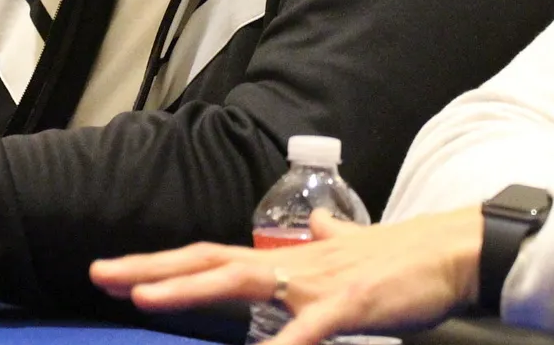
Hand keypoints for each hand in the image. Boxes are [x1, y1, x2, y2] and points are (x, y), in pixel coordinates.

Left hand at [90, 207, 483, 344]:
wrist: (451, 251)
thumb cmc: (400, 257)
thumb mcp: (351, 245)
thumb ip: (326, 237)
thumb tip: (317, 221)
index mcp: (286, 258)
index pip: (211, 258)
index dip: (165, 265)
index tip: (120, 274)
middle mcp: (290, 265)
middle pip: (208, 263)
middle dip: (153, 271)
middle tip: (101, 276)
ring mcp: (316, 283)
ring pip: (242, 280)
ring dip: (191, 289)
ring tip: (145, 299)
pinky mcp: (350, 303)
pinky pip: (310, 327)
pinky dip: (283, 344)